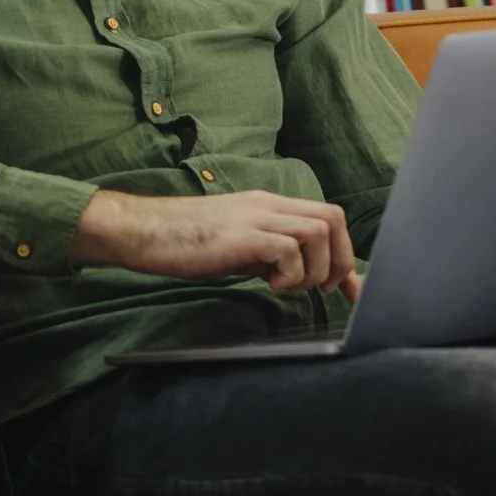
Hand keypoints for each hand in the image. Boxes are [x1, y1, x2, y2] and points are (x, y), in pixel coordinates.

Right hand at [70, 189, 359, 297]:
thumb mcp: (238, 247)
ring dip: (314, 269)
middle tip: (321, 288)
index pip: (326, 218)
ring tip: (288, 286)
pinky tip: (268, 284)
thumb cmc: (185, 243)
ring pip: (318, 231)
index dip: (345, 254)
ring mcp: (256, 218)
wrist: (145, 231)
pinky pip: (289, 249)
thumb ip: (270, 255)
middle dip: (338, 260)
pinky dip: (290, 274)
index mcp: (269, 206)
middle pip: (332, 218)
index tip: (350, 289)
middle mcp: (268, 205)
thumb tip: (301, 276)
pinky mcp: (243, 235)